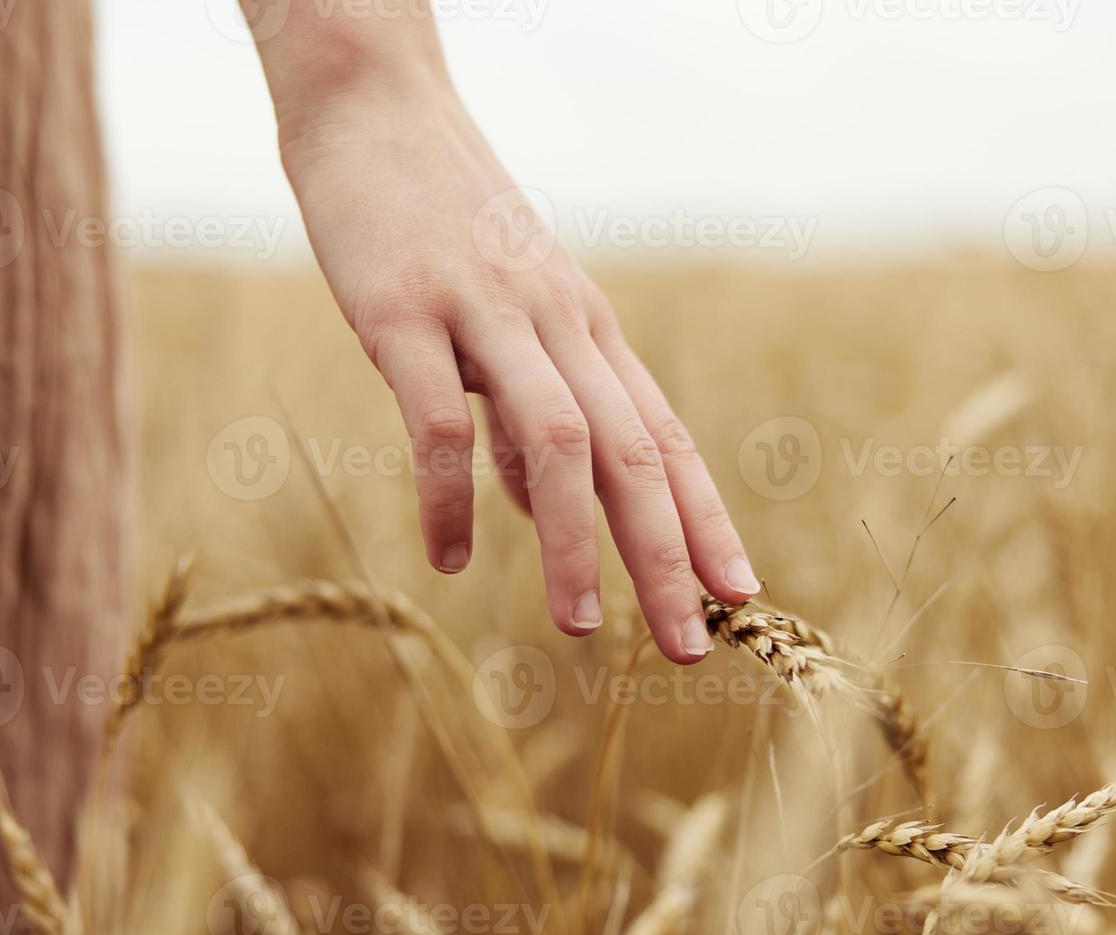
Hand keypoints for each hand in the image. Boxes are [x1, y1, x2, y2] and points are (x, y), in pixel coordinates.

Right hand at [275, 80, 758, 662]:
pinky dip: (449, 497)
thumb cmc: (441, 222)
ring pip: (557, 443)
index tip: (739, 593)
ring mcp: (486, 315)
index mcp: (588, 331)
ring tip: (579, 625)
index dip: (705, 520)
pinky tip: (449, 558)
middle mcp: (559, 325)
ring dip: (574, 543)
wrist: (376, 109)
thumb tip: (534, 504)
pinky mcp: (406, 311)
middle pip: (634, 455)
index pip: (663, 440)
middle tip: (690, 644)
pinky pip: (438, 420)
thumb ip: (524, 408)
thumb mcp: (506, 316)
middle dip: (667, 556)